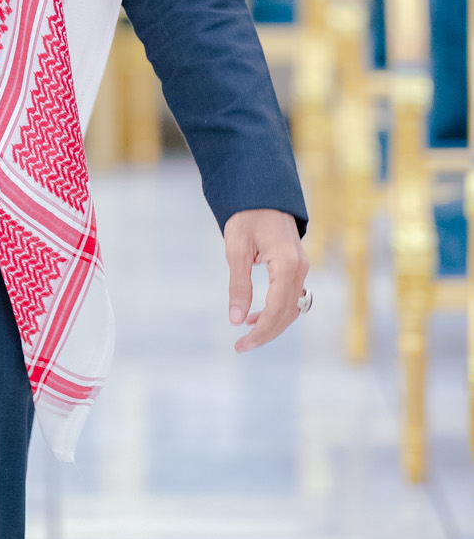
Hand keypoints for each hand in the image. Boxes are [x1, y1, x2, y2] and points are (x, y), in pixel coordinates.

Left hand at [223, 208, 309, 352]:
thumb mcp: (236, 250)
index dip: (260, 332)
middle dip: (265, 333)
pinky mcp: (297, 267)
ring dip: (271, 324)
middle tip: (241, 346)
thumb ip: (238, 286)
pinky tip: (256, 315)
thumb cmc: (247, 217)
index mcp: (287, 265)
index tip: (240, 345)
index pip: (277, 310)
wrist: (262, 193)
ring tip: (246, 332)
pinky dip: (276, 311)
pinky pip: (291, 297)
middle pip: (287, 314)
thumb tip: (236, 320)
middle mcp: (300, 269)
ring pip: (291, 308)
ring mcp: (302, 268)